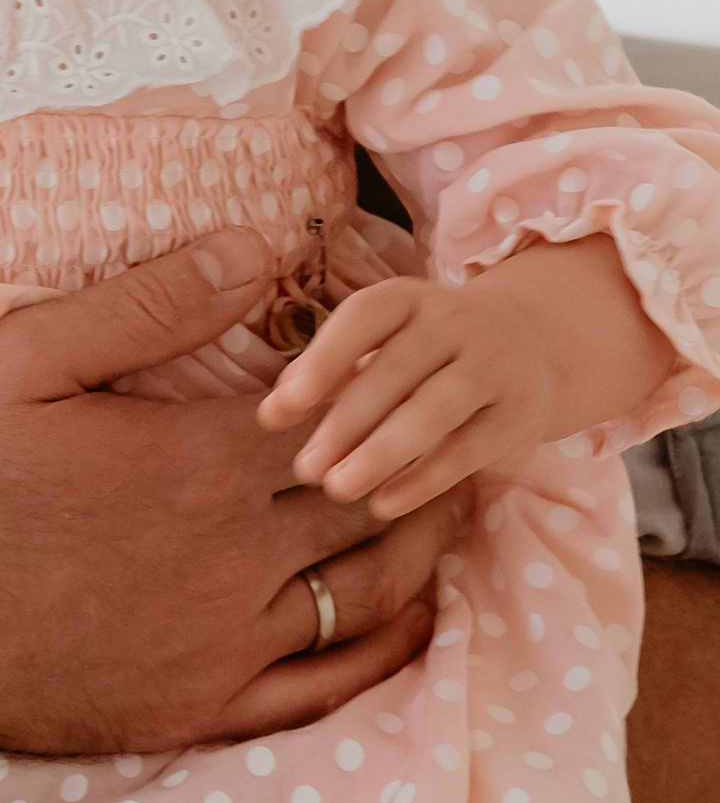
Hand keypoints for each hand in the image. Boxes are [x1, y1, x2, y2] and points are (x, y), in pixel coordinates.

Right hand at [0, 228, 459, 755]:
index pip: (334, 418)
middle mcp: (239, 554)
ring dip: (418, 548)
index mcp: (201, 461)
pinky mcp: (206, 707)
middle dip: (417, 462)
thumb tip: (251, 247)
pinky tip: (405, 625)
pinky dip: (384, 650)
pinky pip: (328, 685)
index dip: (374, 391)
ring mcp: (228, 640)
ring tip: (442, 511)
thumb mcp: (24, 359)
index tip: (395, 370)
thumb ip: (147, 305)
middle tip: (449, 433)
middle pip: (371, 502)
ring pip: (368, 592)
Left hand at [259, 234, 670, 517]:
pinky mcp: (519, 414)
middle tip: (306, 469)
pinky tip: (383, 504)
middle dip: (346, 424)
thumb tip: (271, 413)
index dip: (321, 361)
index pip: (362, 319)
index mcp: (408, 298)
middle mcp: (454, 322)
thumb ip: (328, 373)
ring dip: (382, 453)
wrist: (532, 346)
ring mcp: (494, 366)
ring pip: (434, 411)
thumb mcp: (381, 345)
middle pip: (395, 372)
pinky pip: (467, 449)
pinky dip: (423, 480)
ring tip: (338, 488)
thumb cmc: (425, 354)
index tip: (283, 409)